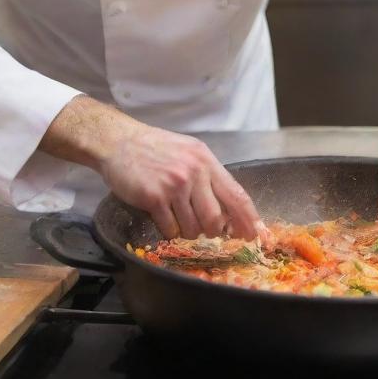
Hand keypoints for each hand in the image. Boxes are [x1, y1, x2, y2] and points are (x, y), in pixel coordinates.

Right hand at [97, 125, 261, 240]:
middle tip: (201, 229)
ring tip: (174, 214)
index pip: (237, 195)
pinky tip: (160, 215)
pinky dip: (167, 230)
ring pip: (193, 228)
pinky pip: (170, 229)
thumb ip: (209, 178)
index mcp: (206, 161)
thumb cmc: (155, 149)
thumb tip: (229, 213)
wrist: (120, 142)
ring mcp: (175, 185)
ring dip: (186, 230)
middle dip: (210, 232)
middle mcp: (194, 172)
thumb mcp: (190, 153)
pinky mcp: (155, 197)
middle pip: (215, 220)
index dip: (250, 220)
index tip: (257, 237)